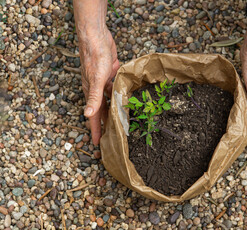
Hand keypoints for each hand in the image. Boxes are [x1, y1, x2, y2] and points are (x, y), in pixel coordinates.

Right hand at [79, 29, 118, 144]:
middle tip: (113, 136)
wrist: (97, 36)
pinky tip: (129, 97)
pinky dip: (121, 93)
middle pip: (103, 111)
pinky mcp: (111, 73)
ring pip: (111, 99)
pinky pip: (117, 87)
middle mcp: (97, 89)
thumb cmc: (94, 57)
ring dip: (116, 109)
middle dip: (106, 124)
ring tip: (124, 121)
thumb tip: (87, 115)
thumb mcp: (96, 80)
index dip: (96, 130)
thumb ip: (93, 98)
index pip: (93, 117)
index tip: (98, 144)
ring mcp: (104, 81)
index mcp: (92, 93)